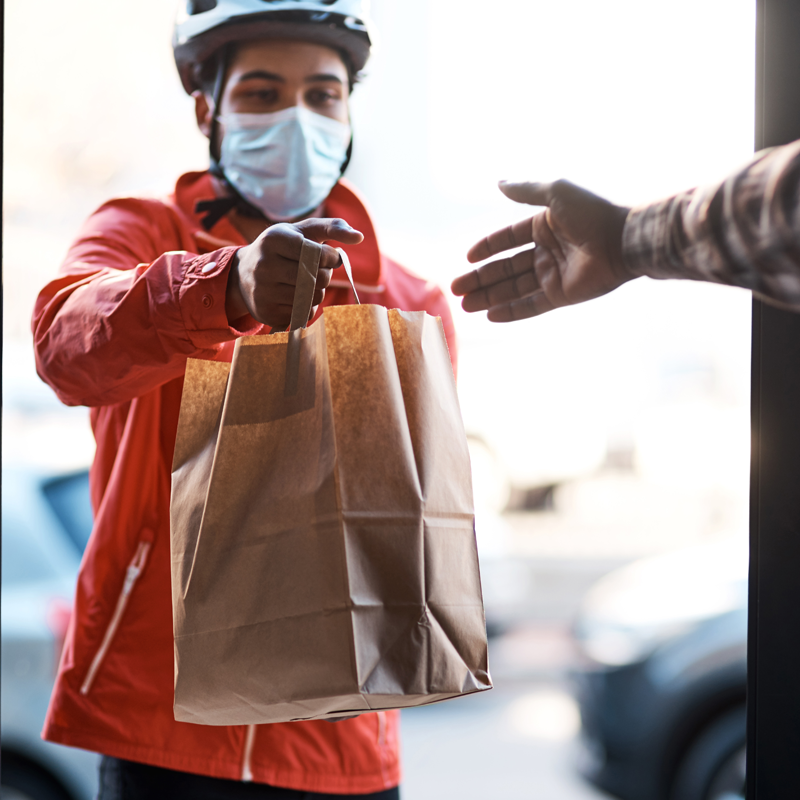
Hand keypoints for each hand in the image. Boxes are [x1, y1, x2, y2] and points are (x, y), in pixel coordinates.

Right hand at [226, 218, 363, 326]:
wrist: (242, 274)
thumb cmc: (282, 248)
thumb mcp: (302, 232)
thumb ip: (333, 228)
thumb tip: (359, 237)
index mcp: (274, 239)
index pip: (317, 254)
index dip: (330, 258)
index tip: (329, 257)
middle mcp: (265, 265)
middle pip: (317, 278)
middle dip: (325, 275)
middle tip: (317, 271)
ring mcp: (263, 291)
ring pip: (311, 298)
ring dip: (318, 292)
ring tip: (306, 283)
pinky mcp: (266, 312)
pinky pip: (302, 314)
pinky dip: (306, 306)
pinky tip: (295, 296)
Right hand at [451, 180, 631, 321]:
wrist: (624, 240)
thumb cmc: (592, 212)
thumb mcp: (555, 193)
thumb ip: (525, 190)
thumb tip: (498, 182)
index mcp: (544, 226)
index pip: (507, 239)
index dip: (486, 248)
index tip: (467, 258)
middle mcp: (546, 251)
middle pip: (505, 268)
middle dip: (480, 279)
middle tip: (455, 289)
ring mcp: (553, 275)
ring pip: (513, 289)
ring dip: (488, 297)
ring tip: (464, 305)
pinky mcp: (562, 295)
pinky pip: (531, 305)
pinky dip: (511, 312)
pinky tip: (489, 316)